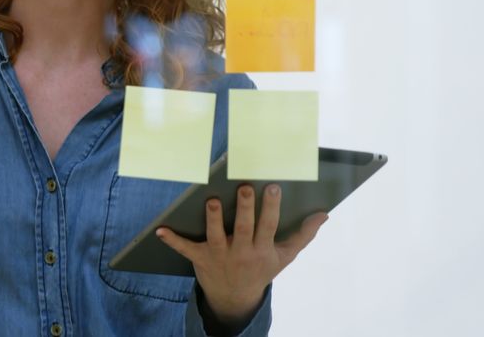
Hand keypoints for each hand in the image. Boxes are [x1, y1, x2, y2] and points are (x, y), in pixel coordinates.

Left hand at [156, 184, 327, 324]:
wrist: (235, 297)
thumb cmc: (261, 269)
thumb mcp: (284, 256)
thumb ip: (303, 235)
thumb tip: (324, 214)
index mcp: (262, 250)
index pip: (269, 226)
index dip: (271, 207)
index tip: (273, 186)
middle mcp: (241, 252)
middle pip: (244, 228)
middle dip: (245, 208)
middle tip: (245, 187)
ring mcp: (220, 255)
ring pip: (216, 236)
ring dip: (213, 219)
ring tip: (213, 200)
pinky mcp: (200, 258)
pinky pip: (185, 248)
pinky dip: (172, 240)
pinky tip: (160, 230)